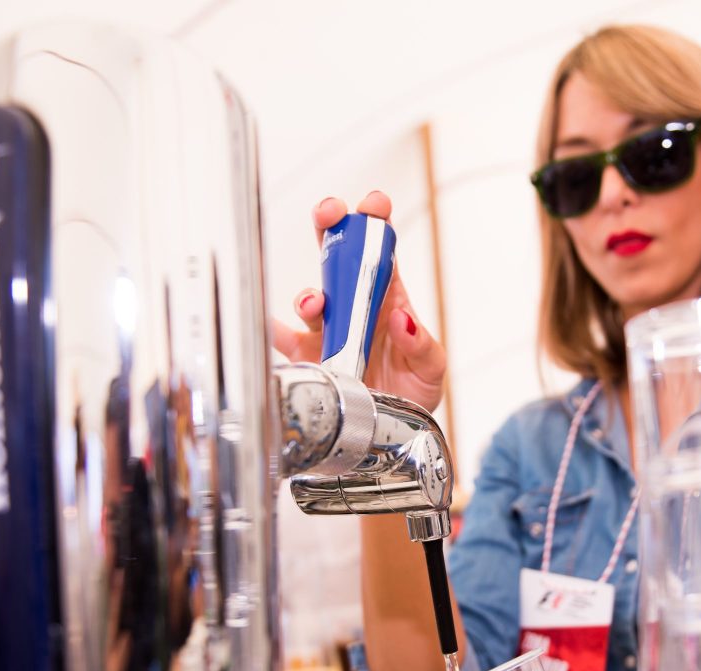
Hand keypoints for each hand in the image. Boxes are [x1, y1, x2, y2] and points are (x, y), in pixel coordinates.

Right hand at [270, 192, 446, 411]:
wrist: (395, 433)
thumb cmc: (414, 392)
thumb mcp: (431, 368)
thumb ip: (421, 344)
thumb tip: (403, 319)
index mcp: (388, 298)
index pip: (380, 250)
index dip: (374, 221)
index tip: (372, 206)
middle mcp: (355, 307)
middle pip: (338, 258)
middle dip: (332, 228)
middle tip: (331, 214)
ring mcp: (329, 330)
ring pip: (312, 298)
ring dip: (311, 294)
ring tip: (318, 302)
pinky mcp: (310, 356)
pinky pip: (285, 340)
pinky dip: (273, 330)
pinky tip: (269, 324)